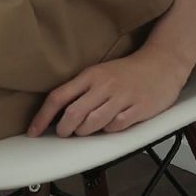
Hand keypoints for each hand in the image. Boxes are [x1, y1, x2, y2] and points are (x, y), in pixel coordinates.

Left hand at [25, 42, 195, 137]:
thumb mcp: (100, 73)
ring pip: (92, 124)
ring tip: (87, 129)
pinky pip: (115, 127)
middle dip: (64, 130)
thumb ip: (80, 90)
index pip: (58, 97)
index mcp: (90, 75)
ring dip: (85, 132)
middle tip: (66, 132)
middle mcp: (104, 85)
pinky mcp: (138, 108)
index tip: (33, 131)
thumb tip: (57, 113)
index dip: (42, 117)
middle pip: (73, 114)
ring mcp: (121, 97)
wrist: (162, 63)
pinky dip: (109, 130)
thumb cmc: (127, 72)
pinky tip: (111, 124)